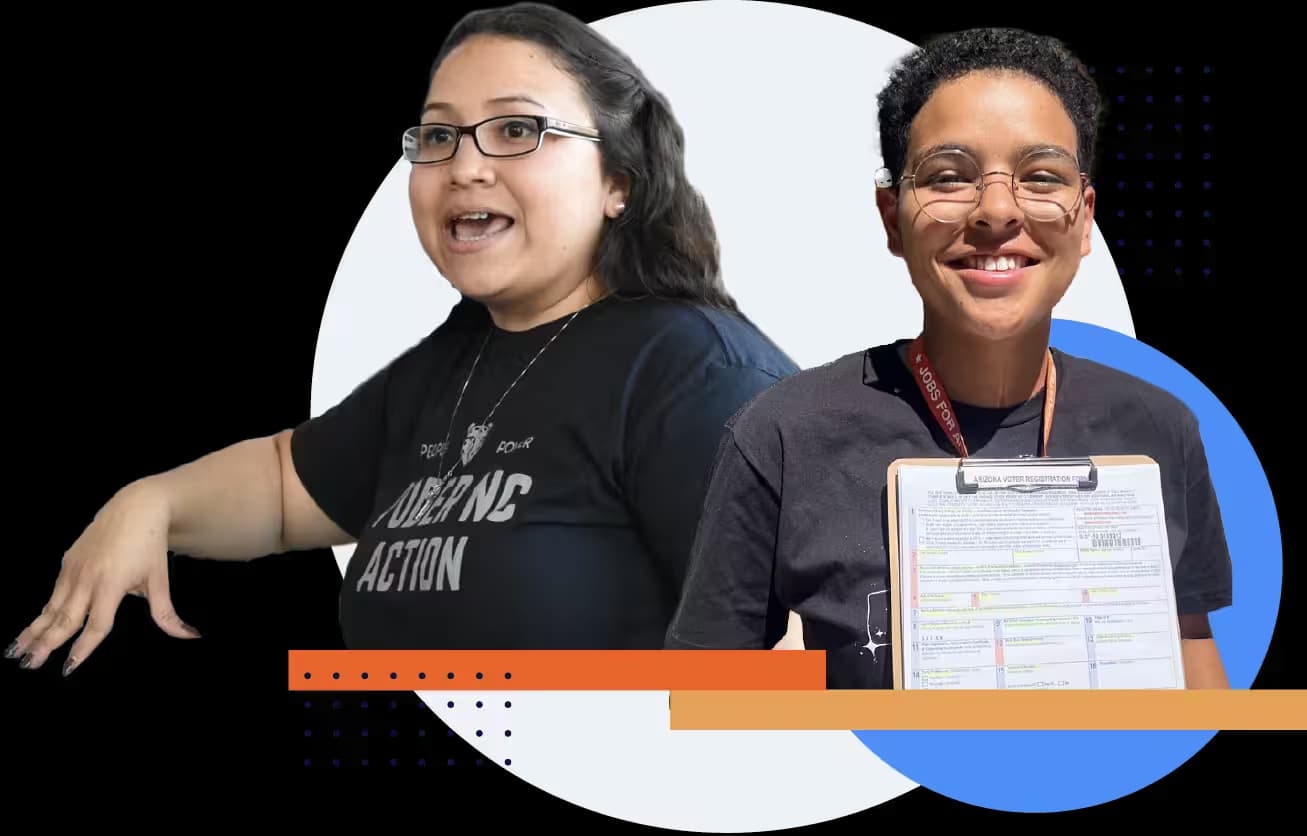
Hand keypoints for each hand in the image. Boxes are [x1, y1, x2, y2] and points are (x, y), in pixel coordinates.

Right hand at [6, 482, 200, 674]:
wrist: (135, 507)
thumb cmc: (149, 546)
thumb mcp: (160, 580)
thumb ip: (166, 614)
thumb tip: (190, 636)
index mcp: (111, 585)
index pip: (96, 624)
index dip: (83, 647)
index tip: (69, 667)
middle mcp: (87, 579)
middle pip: (65, 619)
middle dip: (45, 644)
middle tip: (28, 665)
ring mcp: (74, 570)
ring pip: (51, 607)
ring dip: (33, 631)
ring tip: (16, 652)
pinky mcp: (67, 562)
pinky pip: (53, 594)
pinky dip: (41, 612)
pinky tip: (30, 629)